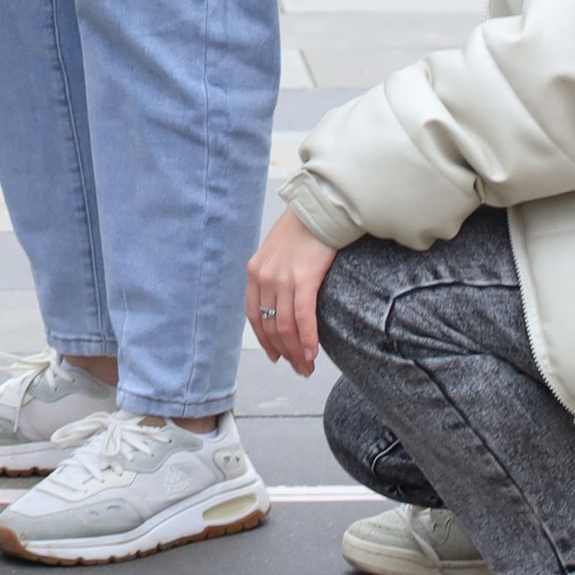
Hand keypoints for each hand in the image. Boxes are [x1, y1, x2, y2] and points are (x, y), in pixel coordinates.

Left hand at [246, 208, 338, 373]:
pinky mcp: (304, 278)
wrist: (320, 207)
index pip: (254, 316)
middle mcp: (264, 276)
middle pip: (269, 326)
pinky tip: (312, 354)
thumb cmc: (303, 228)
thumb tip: (284, 299)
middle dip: (284, 352)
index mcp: (255, 271)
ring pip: (285, 327)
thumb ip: (275, 275)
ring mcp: (282, 278)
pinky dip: (307, 340)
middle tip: (298, 368)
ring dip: (296, 352)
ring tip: (307, 367)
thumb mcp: (277, 251)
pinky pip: (302, 318)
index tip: (276, 355)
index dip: (264, 340)